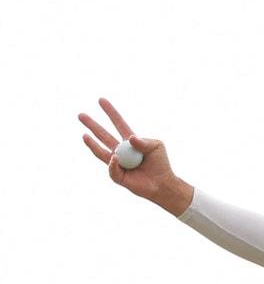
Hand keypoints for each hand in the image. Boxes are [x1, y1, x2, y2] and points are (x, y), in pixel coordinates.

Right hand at [78, 97, 190, 213]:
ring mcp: (117, 163)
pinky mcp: (118, 175)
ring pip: (101, 152)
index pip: (118, 123)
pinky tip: (115, 158)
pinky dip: (114, 163)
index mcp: (130, 141)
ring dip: (92, 144)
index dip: (110, 112)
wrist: (162, 183)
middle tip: (80, 115)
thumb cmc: (161, 163)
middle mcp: (121, 150)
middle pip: (103, 135)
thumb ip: (144, 141)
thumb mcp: (156, 146)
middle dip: (92, 125)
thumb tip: (130, 138)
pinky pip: (112, 168)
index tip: (101, 100)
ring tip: (84, 135)